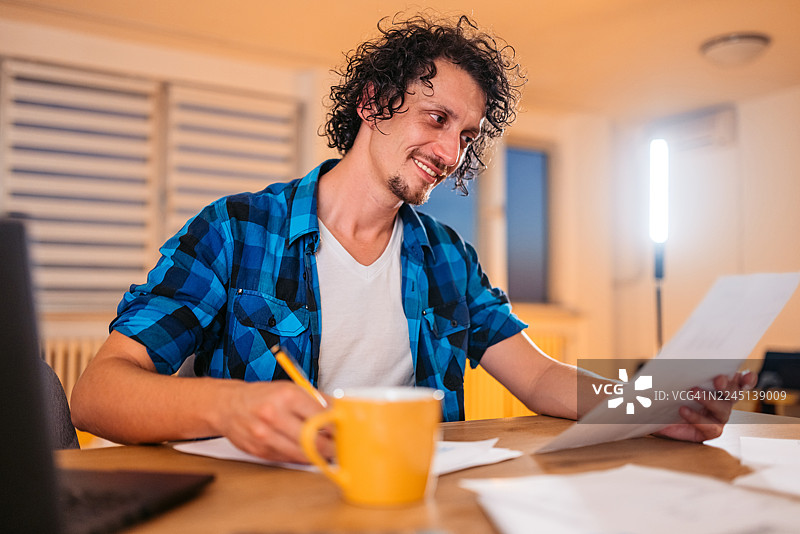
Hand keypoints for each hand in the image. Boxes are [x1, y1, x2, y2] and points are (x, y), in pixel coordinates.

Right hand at [219, 380, 333, 462]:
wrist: (229, 406)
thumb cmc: (263, 396)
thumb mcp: (291, 388)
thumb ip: (317, 400)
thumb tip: (341, 411)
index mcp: (286, 396)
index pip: (321, 416)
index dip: (336, 426)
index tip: (345, 431)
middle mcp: (274, 415)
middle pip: (313, 438)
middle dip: (331, 446)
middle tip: (340, 447)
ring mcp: (265, 435)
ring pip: (302, 453)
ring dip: (319, 455)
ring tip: (329, 453)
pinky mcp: (260, 451)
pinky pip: (289, 459)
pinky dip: (302, 457)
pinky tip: (308, 453)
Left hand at [655, 370, 757, 441]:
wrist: (661, 415)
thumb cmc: (673, 393)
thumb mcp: (678, 379)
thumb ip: (685, 370)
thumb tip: (678, 357)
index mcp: (722, 387)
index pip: (740, 382)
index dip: (747, 379)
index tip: (746, 375)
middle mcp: (724, 402)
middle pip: (733, 394)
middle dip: (728, 386)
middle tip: (718, 380)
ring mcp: (718, 418)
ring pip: (722, 410)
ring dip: (709, 400)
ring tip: (692, 394)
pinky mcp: (710, 431)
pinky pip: (708, 427)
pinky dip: (695, 420)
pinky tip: (681, 413)